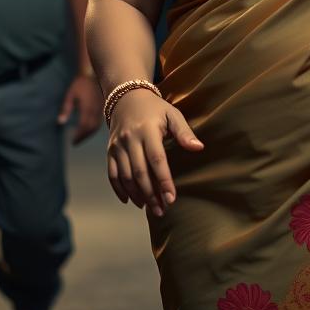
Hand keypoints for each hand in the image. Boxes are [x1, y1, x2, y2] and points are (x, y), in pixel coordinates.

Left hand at [58, 74, 102, 145]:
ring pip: (97, 126)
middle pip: (91, 128)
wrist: (94, 73)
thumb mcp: (70, 95)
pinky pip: (100, 122)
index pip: (84, 126)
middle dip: (83, 137)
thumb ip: (65, 108)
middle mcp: (96, 110)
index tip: (72, 141)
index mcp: (87, 108)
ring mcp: (101, 109)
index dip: (79, 135)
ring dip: (89, 134)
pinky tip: (89, 129)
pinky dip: (94, 128)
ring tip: (81, 138)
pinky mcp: (103, 107)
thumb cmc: (80, 84)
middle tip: (75, 142)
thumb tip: (60, 122)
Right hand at [106, 89, 203, 215]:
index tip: (172, 199)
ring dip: (136, 195)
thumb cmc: (156, 109)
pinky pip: (112, 174)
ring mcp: (117, 146)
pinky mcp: (110, 150)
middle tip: (162, 210)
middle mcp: (130, 139)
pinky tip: (130, 201)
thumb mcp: (173, 114)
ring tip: (149, 208)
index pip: (157, 160)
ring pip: (125, 176)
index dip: (164, 181)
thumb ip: (184, 132)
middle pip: (140, 172)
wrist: (127, 98)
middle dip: (151, 194)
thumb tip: (199, 148)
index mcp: (148, 130)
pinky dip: (119, 189)